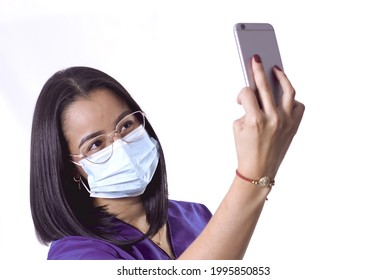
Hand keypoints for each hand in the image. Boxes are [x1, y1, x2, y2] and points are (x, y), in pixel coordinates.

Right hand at [233, 54, 304, 179]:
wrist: (259, 170)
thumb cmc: (246, 150)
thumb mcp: (238, 127)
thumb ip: (246, 108)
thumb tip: (255, 94)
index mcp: (254, 120)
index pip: (247, 93)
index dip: (241, 93)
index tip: (240, 97)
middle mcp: (272, 119)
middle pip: (265, 85)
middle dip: (258, 69)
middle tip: (256, 58)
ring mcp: (285, 122)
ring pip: (288, 91)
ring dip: (282, 77)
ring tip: (276, 69)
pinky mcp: (294, 126)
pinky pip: (298, 106)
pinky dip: (292, 99)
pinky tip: (284, 96)